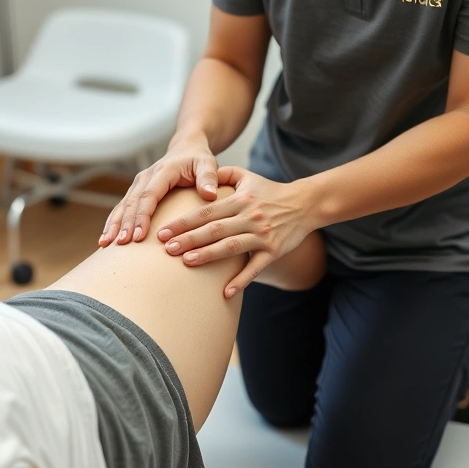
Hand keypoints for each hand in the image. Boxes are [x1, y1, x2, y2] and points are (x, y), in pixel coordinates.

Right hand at [99, 137, 219, 246]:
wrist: (186, 148)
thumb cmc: (198, 158)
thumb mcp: (207, 164)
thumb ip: (208, 178)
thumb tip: (210, 195)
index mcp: (163, 172)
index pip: (149, 196)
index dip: (142, 216)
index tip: (139, 236)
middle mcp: (146, 177)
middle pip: (132, 203)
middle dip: (125, 224)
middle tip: (121, 244)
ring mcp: (138, 184)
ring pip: (123, 206)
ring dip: (114, 224)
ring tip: (106, 244)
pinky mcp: (136, 191)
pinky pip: (122, 208)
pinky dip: (114, 222)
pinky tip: (106, 239)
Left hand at [157, 166, 314, 297]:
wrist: (305, 204)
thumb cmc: (270, 191)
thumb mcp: (247, 176)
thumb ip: (222, 174)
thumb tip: (198, 177)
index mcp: (240, 199)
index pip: (206, 211)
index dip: (183, 221)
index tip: (163, 231)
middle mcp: (250, 216)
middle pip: (214, 229)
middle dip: (188, 239)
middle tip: (166, 248)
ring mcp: (262, 235)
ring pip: (231, 247)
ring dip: (208, 256)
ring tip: (186, 262)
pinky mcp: (273, 251)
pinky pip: (255, 268)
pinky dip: (241, 281)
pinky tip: (225, 293)